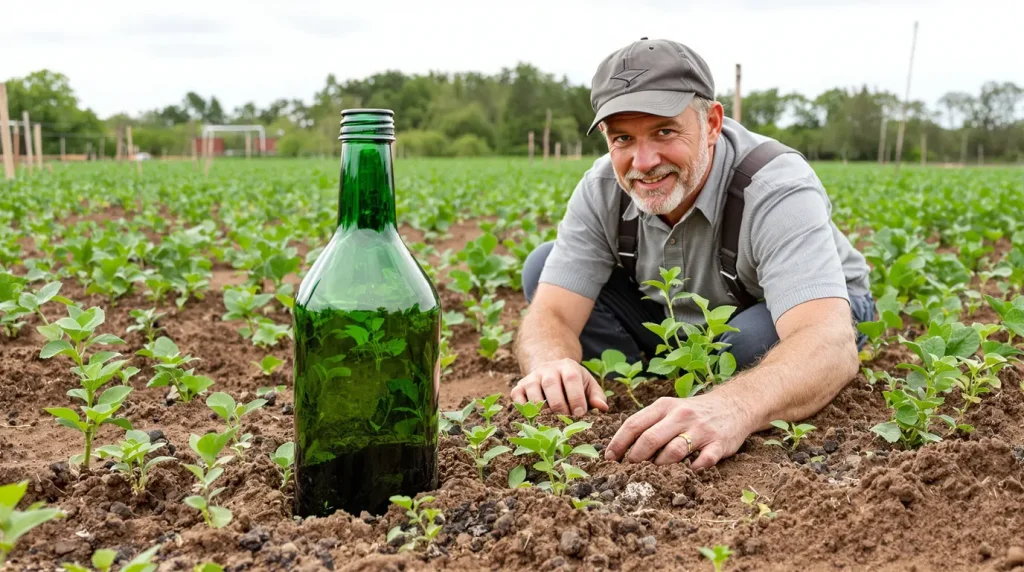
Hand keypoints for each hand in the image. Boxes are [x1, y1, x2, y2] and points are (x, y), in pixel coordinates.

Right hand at [511, 358, 608, 415]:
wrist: (551, 371)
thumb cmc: (573, 383)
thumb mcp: (588, 384)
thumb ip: (597, 396)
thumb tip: (602, 408)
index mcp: (567, 366)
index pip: (571, 379)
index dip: (576, 397)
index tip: (580, 414)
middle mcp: (547, 369)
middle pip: (550, 384)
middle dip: (559, 406)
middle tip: (566, 421)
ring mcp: (531, 377)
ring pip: (533, 392)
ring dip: (542, 410)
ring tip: (551, 422)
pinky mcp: (519, 386)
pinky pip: (517, 397)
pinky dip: (524, 409)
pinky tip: (535, 418)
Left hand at [603, 394, 754, 469]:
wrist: (733, 405)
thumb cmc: (692, 412)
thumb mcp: (669, 409)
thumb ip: (649, 425)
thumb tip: (622, 450)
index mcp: (664, 406)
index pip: (634, 424)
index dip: (618, 443)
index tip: (609, 458)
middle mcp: (681, 415)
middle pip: (650, 439)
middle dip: (636, 458)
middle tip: (629, 471)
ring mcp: (701, 429)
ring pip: (674, 451)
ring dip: (661, 466)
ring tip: (655, 474)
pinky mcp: (719, 443)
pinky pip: (704, 461)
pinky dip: (693, 469)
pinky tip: (688, 472)